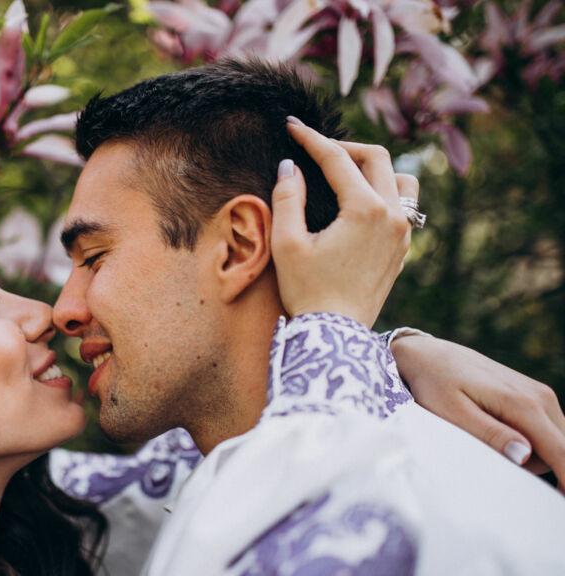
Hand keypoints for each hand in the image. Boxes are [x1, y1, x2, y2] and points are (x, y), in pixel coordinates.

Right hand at [271, 117, 415, 326]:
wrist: (336, 335)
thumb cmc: (307, 292)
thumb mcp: (287, 244)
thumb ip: (287, 198)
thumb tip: (290, 166)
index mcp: (365, 209)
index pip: (337, 159)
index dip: (312, 138)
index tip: (292, 126)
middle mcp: (393, 215)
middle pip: (376, 157)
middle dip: (344, 147)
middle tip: (316, 150)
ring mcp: (403, 233)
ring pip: (401, 179)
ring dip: (373, 168)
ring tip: (344, 173)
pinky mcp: (403, 249)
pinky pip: (403, 206)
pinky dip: (383, 192)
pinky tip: (358, 203)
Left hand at [393, 334, 564, 493]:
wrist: (431, 356)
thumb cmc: (436, 385)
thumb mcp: (453, 413)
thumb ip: (490, 435)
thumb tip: (525, 456)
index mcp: (523, 404)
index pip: (561, 452)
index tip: (564, 501)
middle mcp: (540, 397)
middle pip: (561, 452)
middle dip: (541, 467)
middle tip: (491, 457)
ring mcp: (540, 395)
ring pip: (555, 443)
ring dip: (531, 454)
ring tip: (486, 438)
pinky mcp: (534, 396)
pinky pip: (546, 431)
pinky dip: (528, 441)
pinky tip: (495, 430)